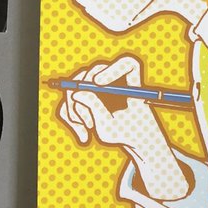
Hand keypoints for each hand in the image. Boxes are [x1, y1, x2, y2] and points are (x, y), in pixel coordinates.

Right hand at [56, 55, 187, 198]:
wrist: (136, 144)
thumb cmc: (134, 135)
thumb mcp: (113, 127)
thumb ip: (95, 107)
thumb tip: (78, 92)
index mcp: (133, 79)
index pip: (124, 63)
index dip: (110, 69)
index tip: (99, 85)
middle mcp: (115, 78)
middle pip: (91, 74)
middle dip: (82, 100)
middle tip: (86, 121)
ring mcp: (100, 87)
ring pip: (75, 91)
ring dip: (76, 116)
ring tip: (88, 135)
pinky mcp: (88, 98)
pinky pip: (71, 104)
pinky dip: (73, 121)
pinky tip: (84, 138)